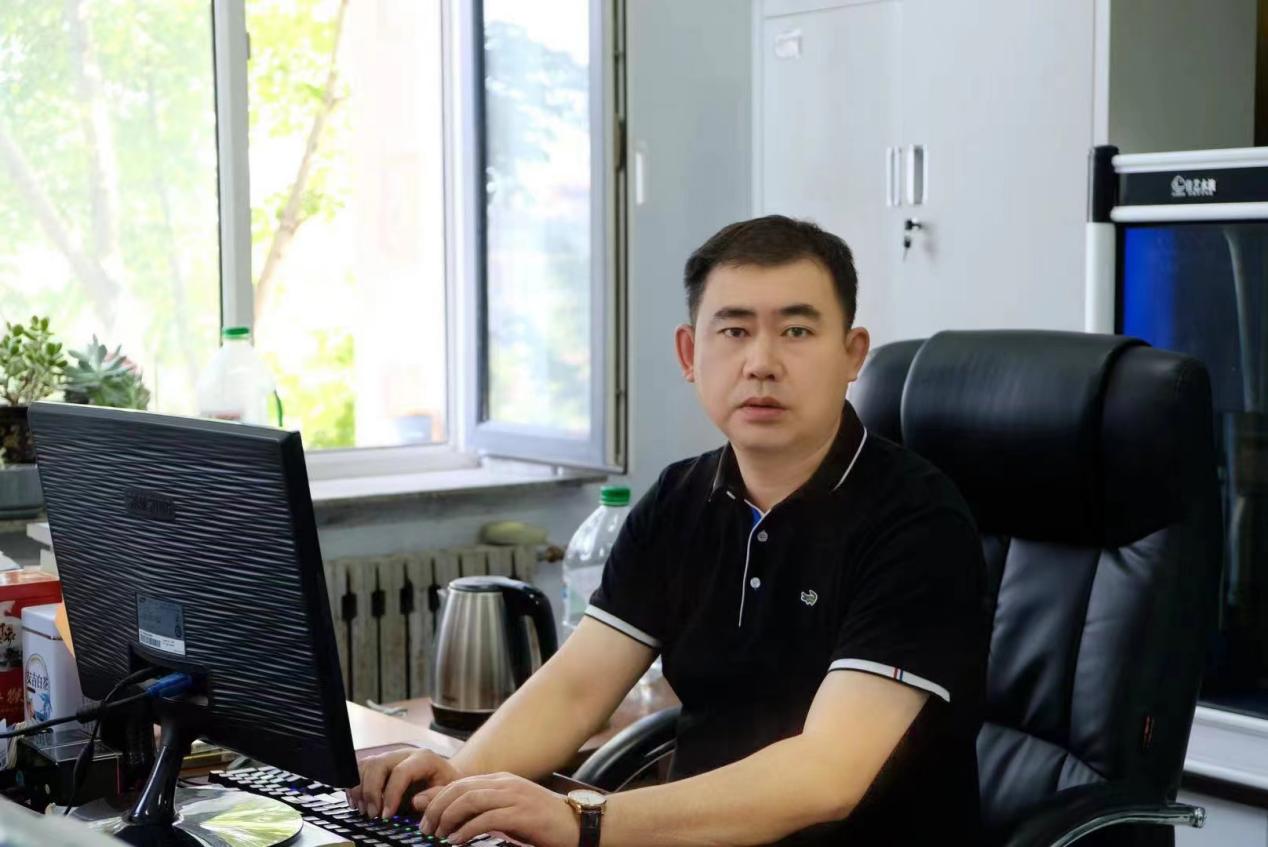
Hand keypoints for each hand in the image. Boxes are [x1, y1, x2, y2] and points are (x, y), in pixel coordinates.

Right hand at [346, 748, 464, 818]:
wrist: (444, 777)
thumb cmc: (446, 786)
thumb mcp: (448, 792)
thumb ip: (434, 797)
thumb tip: (416, 801)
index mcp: (423, 758)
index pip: (400, 772)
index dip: (390, 795)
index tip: (386, 816)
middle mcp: (404, 753)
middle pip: (378, 764)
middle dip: (371, 792)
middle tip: (373, 815)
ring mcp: (391, 756)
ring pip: (366, 765)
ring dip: (360, 789)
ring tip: (365, 810)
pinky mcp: (381, 764)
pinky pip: (360, 769)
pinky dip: (355, 785)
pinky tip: (358, 803)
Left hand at [417, 772, 580, 846]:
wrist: (577, 824)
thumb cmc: (542, 822)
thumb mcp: (510, 810)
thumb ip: (486, 809)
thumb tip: (455, 818)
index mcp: (502, 780)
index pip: (460, 782)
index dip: (437, 797)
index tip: (421, 814)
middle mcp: (506, 784)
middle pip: (460, 789)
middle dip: (437, 807)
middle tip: (425, 828)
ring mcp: (515, 797)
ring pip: (469, 800)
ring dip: (448, 818)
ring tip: (438, 835)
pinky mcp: (522, 814)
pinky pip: (486, 819)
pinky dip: (467, 830)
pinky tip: (457, 841)